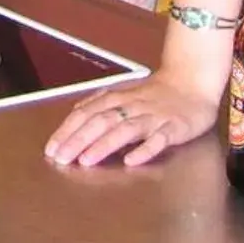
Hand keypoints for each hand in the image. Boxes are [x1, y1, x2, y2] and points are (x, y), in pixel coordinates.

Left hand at [43, 67, 221, 168]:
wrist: (193, 82)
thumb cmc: (156, 93)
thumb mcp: (124, 94)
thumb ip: (101, 104)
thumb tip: (75, 113)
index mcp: (117, 99)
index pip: (86, 114)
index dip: (67, 131)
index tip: (51, 149)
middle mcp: (131, 106)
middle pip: (100, 122)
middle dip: (78, 140)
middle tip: (60, 158)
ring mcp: (153, 117)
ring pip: (125, 130)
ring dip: (104, 145)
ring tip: (86, 160)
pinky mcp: (174, 127)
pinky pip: (159, 139)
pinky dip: (144, 149)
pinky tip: (131, 161)